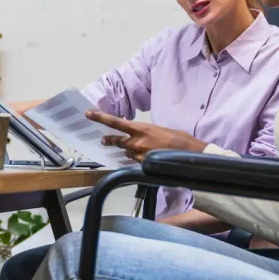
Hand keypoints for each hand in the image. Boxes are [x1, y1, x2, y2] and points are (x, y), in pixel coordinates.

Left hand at [85, 110, 207, 161]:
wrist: (189, 152)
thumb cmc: (178, 138)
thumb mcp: (158, 129)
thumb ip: (145, 132)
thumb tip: (138, 136)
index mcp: (142, 128)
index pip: (116, 122)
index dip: (101, 118)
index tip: (89, 114)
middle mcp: (137, 141)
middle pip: (117, 140)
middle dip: (110, 140)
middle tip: (104, 140)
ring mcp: (140, 154)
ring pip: (127, 152)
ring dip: (130, 151)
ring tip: (142, 149)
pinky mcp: (143, 165)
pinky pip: (135, 161)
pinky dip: (138, 159)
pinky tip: (148, 158)